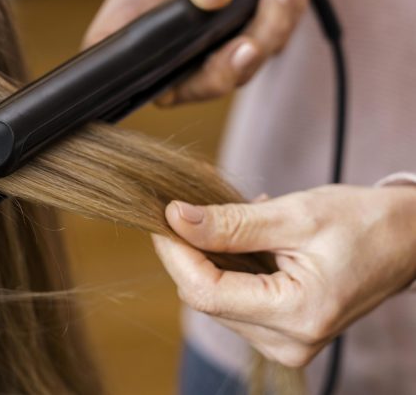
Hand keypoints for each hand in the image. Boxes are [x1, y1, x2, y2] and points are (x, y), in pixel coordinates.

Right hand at [85, 0, 310, 104]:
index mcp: (140, 15)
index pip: (122, 65)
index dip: (136, 81)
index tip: (174, 66)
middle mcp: (171, 42)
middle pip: (192, 86)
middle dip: (227, 67)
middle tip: (250, 41)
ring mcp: (208, 49)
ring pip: (239, 71)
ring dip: (269, 30)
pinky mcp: (242, 42)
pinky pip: (270, 47)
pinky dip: (287, 16)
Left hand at [152, 185, 415, 366]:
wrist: (402, 239)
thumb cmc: (361, 222)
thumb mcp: (294, 214)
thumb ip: (232, 222)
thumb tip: (176, 218)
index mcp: (297, 315)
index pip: (206, 292)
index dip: (175, 253)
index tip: (160, 217)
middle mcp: (288, 342)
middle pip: (207, 297)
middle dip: (190, 252)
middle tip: (190, 210)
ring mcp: (285, 341)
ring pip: (216, 298)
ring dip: (212, 256)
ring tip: (238, 221)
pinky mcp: (282, 330)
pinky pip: (235, 297)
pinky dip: (230, 265)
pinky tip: (249, 238)